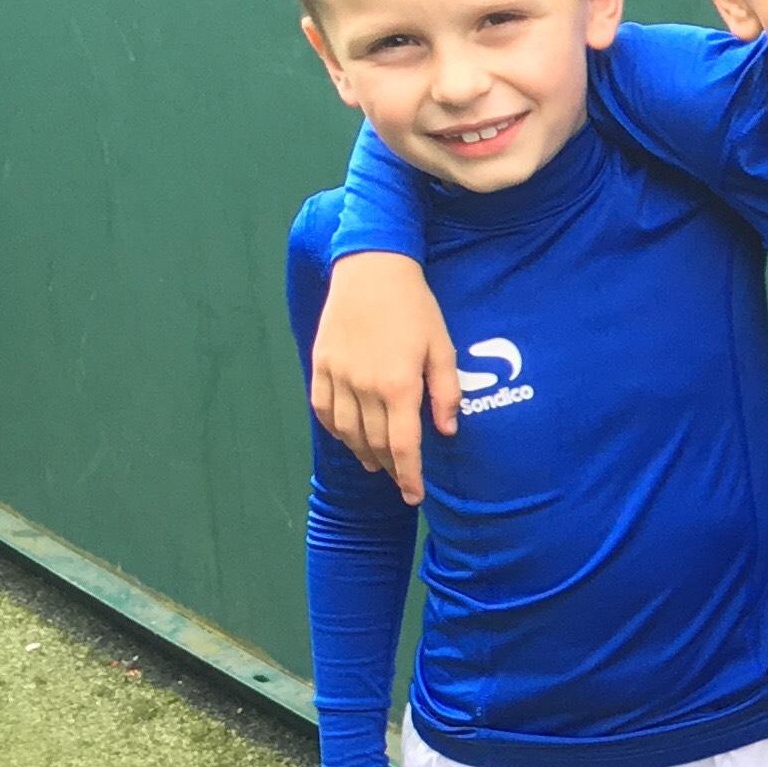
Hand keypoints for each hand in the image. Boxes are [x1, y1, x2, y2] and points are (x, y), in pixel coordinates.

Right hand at [307, 255, 455, 506]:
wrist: (370, 270)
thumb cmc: (415, 308)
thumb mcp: (442, 347)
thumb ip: (446, 393)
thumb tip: (446, 431)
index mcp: (399, 385)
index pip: (402, 446)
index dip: (409, 476)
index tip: (414, 496)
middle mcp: (364, 386)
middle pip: (374, 444)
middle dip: (389, 469)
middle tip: (401, 481)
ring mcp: (338, 376)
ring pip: (347, 432)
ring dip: (363, 453)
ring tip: (377, 464)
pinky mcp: (320, 364)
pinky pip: (324, 409)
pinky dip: (337, 429)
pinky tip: (349, 435)